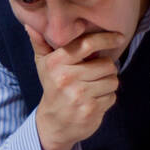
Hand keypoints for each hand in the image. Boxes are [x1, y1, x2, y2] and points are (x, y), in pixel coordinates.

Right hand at [23, 25, 125, 149]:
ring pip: (112, 80)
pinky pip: (112, 96)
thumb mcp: (43, 65)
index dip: (107, 38)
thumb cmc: (52, 88)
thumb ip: (40, 43)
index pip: (87, 44)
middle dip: (106, 68)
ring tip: (94, 87)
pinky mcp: (90, 109)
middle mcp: (67, 78)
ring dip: (108, 83)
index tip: (119, 37)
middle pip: (107, 64)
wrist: (54, 124)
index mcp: (57, 63)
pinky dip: (107, 98)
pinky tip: (94, 100)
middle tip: (96, 74)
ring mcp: (79, 95)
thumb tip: (29, 26)